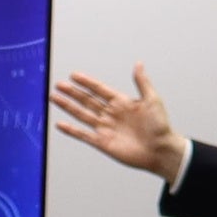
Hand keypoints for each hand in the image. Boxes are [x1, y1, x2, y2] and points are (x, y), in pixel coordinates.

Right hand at [51, 65, 187, 181]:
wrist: (161, 151)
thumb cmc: (160, 126)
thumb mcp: (152, 100)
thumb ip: (142, 82)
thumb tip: (138, 64)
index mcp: (122, 103)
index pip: (100, 90)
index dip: (87, 82)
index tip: (74, 75)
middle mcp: (111, 114)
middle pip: (87, 101)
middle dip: (72, 93)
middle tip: (59, 85)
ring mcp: (106, 129)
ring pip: (82, 115)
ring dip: (68, 107)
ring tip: (55, 98)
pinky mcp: (103, 143)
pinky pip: (84, 135)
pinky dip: (72, 130)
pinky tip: (60, 124)